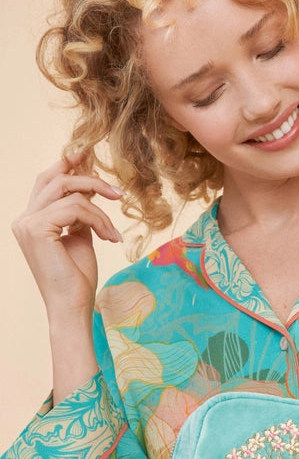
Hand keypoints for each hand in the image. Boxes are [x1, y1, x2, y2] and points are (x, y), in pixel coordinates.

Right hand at [12, 154, 123, 318]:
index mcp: (30, 220)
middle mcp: (23, 219)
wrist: (73, 306)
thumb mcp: (80, 237)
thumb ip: (79, 214)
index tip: (87, 153)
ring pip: (70, 192)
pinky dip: (98, 220)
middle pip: (56, 179)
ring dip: (100, 210)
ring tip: (113, 233)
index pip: (47, 182)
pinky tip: (108, 238)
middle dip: (88, 178)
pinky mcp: (37, 229)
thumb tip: (91, 190)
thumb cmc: (77, 277)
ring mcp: (27, 223)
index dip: (66, 164)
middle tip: (116, 191)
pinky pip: (76, 208)